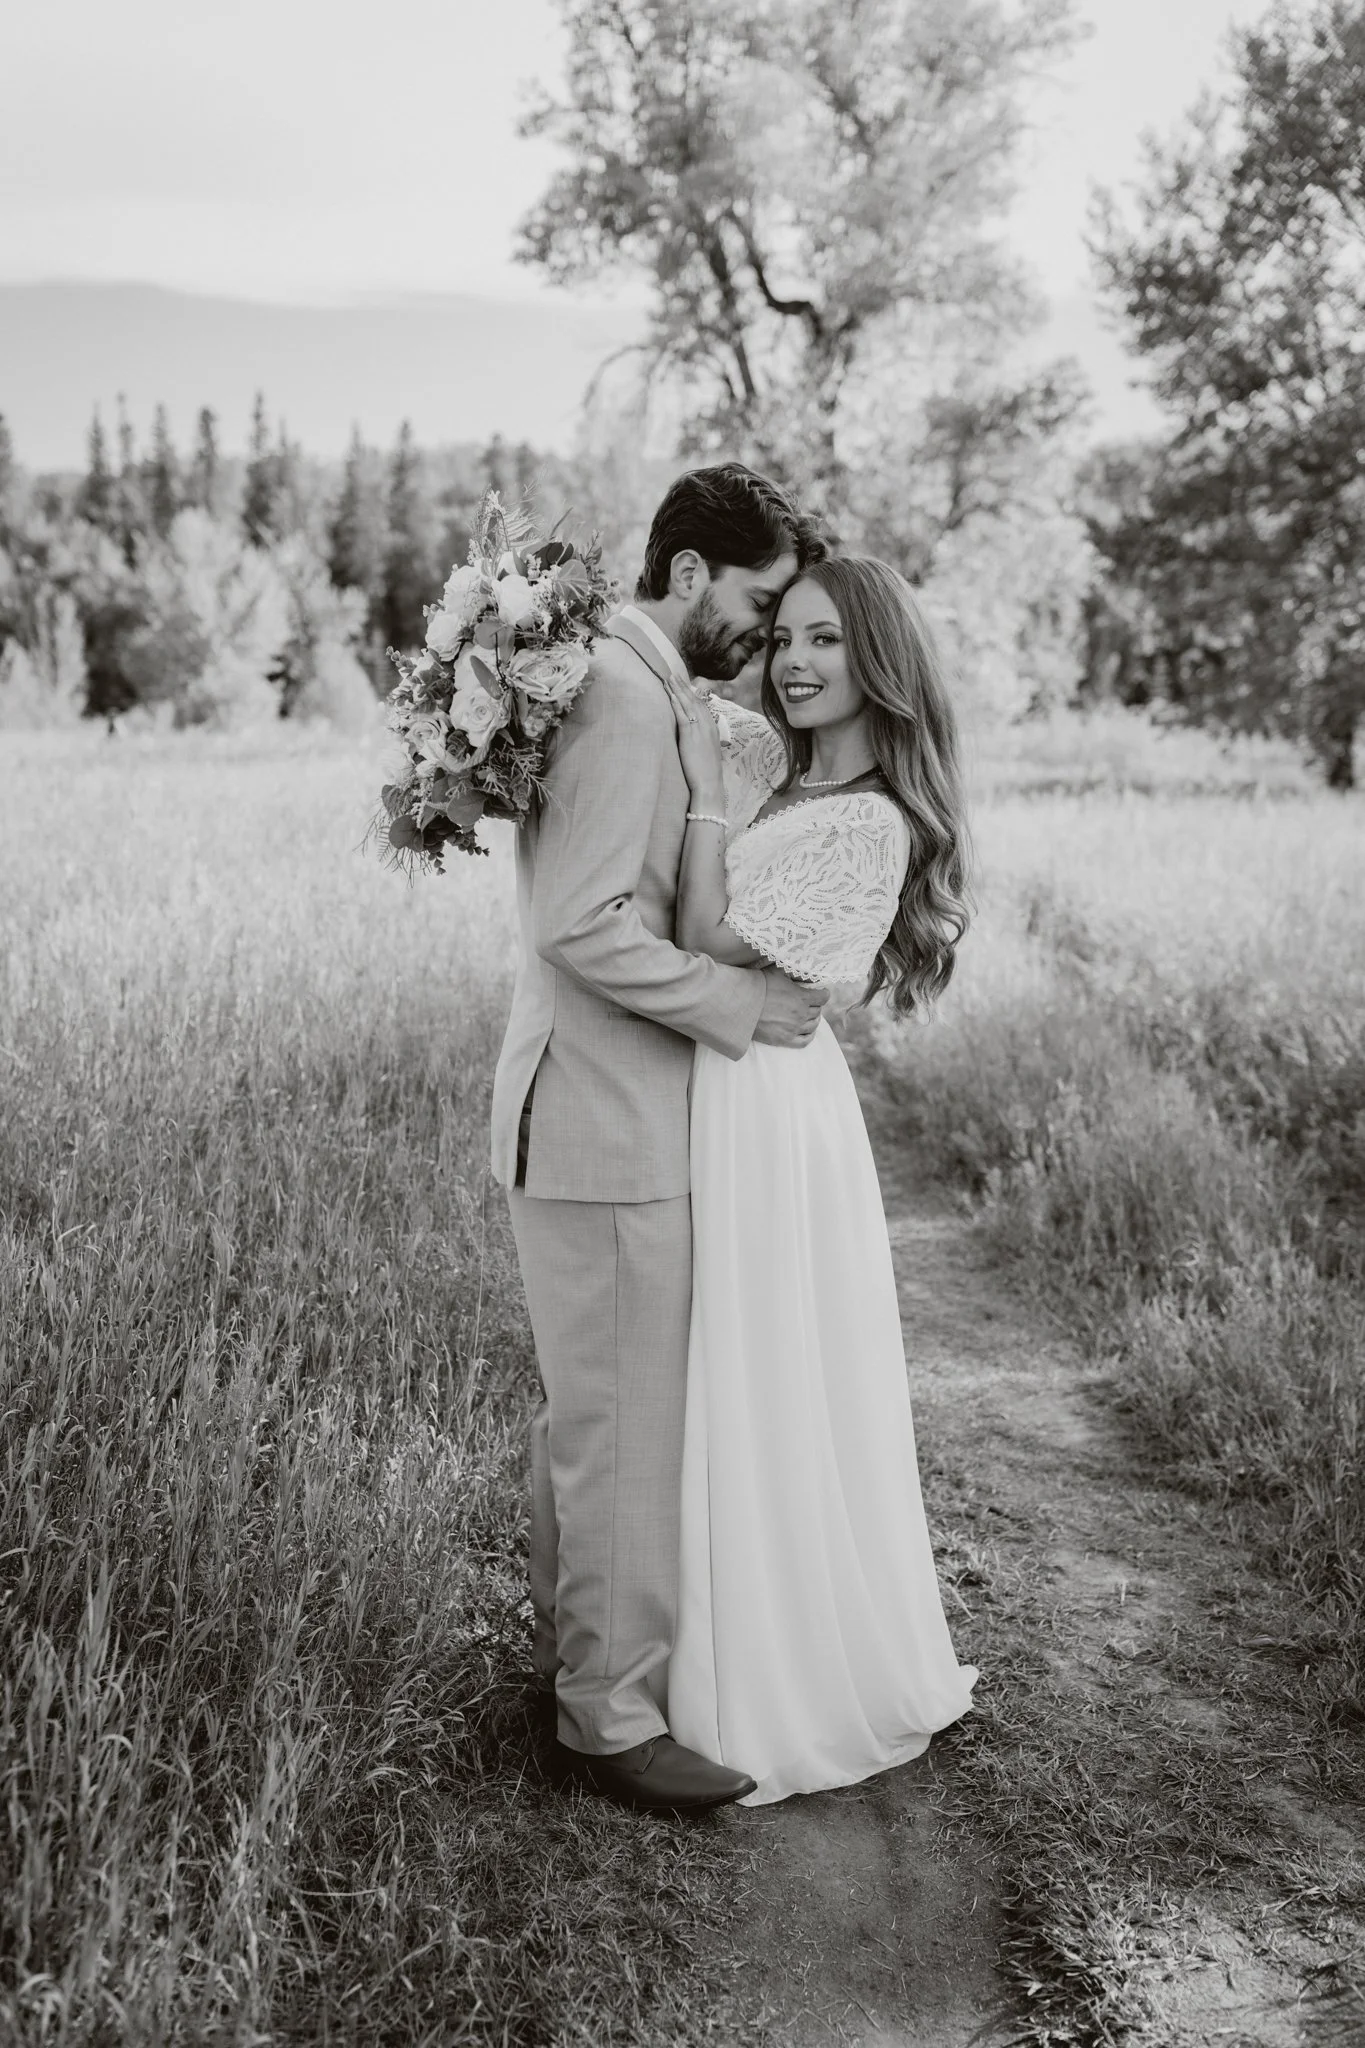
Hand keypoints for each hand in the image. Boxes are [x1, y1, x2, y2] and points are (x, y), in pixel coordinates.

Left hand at [664, 677, 725, 802]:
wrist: (709, 783)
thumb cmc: (706, 773)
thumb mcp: (707, 753)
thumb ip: (702, 742)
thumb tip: (695, 740)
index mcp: (712, 729)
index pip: (701, 706)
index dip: (692, 694)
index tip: (684, 684)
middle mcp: (707, 725)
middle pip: (694, 700)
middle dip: (683, 687)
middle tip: (674, 675)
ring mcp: (699, 729)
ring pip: (687, 704)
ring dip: (678, 690)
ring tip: (669, 679)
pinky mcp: (690, 735)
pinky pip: (682, 715)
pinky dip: (676, 703)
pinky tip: (669, 695)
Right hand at [752, 969, 827, 1047]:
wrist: (741, 1004)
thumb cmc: (758, 986)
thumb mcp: (777, 972)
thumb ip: (791, 972)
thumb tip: (800, 970)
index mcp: (802, 997)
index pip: (823, 997)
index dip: (823, 993)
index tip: (822, 992)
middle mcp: (801, 1014)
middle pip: (818, 1011)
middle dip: (816, 1005)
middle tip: (811, 1002)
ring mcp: (794, 1029)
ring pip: (813, 1026)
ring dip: (814, 1019)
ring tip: (809, 1016)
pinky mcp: (784, 1040)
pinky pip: (805, 1041)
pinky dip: (810, 1036)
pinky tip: (808, 1031)